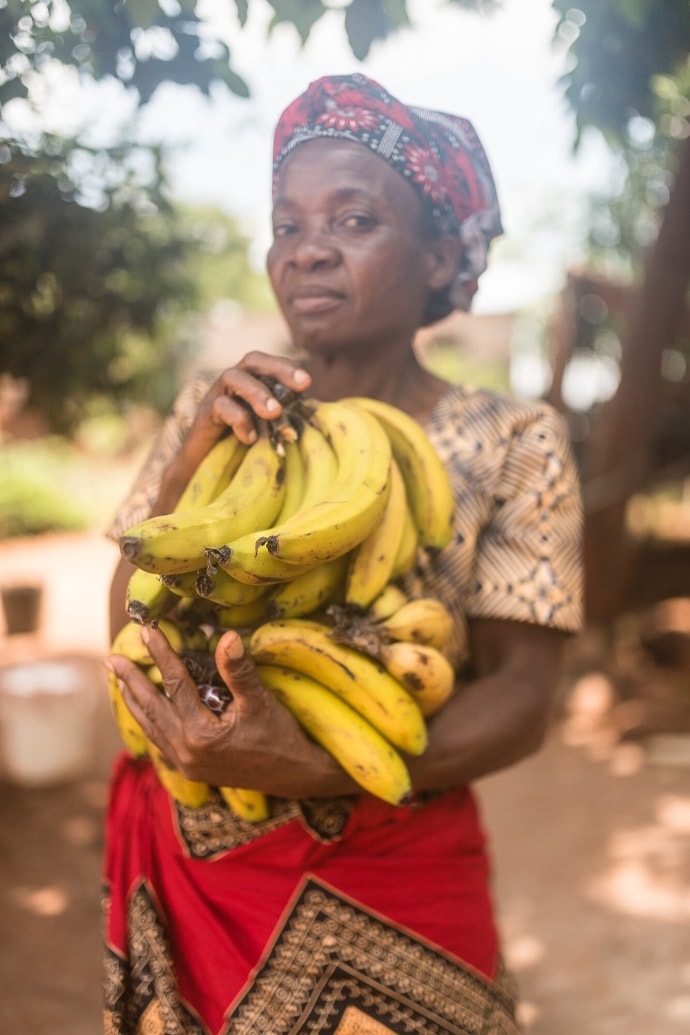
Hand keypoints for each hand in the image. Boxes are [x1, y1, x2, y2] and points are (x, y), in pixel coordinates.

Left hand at [106, 624, 353, 798]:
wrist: (297, 776)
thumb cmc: (281, 736)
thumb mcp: (261, 701)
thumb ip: (239, 670)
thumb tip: (226, 636)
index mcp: (200, 733)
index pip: (174, 684)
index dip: (161, 653)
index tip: (147, 630)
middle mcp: (186, 751)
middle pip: (151, 707)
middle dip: (131, 680)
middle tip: (112, 658)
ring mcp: (187, 764)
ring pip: (151, 727)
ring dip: (135, 702)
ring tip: (120, 681)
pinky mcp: (192, 769)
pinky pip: (160, 742)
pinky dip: (149, 723)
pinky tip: (145, 714)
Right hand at [184, 351, 311, 457]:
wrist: (204, 468)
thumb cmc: (242, 448)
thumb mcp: (268, 430)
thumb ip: (285, 418)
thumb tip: (316, 415)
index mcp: (250, 382)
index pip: (269, 363)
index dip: (287, 367)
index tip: (307, 383)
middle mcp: (232, 383)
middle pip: (252, 361)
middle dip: (278, 369)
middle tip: (300, 386)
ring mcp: (216, 396)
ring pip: (232, 377)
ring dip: (257, 392)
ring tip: (274, 412)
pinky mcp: (203, 415)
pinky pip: (220, 406)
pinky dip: (239, 420)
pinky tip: (251, 438)